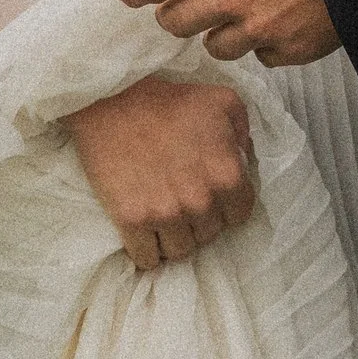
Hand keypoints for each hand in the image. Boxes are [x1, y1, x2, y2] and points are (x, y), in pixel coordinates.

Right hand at [66, 73, 256, 271]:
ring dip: (174, 238)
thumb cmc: (168, 100)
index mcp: (227, 175)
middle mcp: (200, 201)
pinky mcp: (131, 220)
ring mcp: (165, 214)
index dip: (226, 206)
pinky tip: (144, 234)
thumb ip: (244, 131)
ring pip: (180, 251)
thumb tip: (245, 158)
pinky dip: (147, 252)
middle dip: (199, 221)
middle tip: (183, 202)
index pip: (239, 215)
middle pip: (209, 235)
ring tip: (163, 218)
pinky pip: (147, 258)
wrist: (112, 99)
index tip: (212, 198)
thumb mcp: (222, 101)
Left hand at [114, 0, 339, 66]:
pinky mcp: (291, 48)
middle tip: (181, 5)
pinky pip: (263, 56)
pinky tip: (274, 26)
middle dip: (174, 14)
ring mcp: (261, 27)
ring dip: (217, 33)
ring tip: (231, 18)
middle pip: (177, 22)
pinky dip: (262, 44)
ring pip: (216, 46)